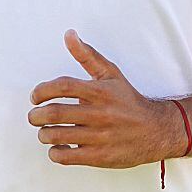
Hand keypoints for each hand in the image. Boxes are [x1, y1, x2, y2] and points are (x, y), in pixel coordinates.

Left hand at [28, 30, 186, 169]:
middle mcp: (100, 113)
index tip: (35, 97)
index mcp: (100, 91)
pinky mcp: (100, 156)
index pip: (62, 86)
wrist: (157, 130)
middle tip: (34, 116)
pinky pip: (66, 157)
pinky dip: (55, 152)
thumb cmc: (128, 100)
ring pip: (57, 136)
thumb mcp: (111, 74)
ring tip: (44, 131)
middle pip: (54, 113)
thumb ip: (87, 55)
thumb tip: (69, 34)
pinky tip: (58, 147)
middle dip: (36, 116)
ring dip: (43, 134)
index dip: (41, 91)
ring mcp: (100, 136)